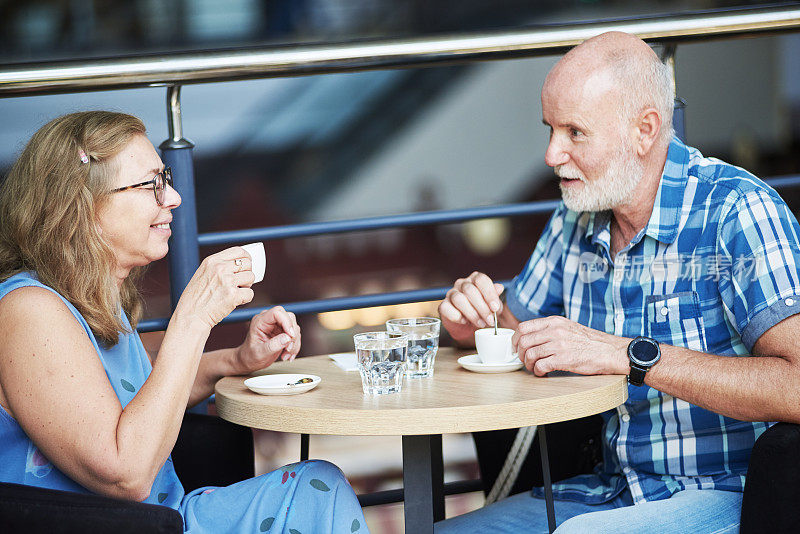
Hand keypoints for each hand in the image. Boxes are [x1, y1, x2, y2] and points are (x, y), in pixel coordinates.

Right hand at [175, 247, 254, 329]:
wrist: (190, 316)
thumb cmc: (194, 299)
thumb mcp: (202, 274)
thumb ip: (218, 267)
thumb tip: (238, 264)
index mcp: (212, 261)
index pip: (238, 251)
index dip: (246, 257)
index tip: (247, 263)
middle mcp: (220, 268)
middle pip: (247, 263)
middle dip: (246, 273)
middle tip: (240, 282)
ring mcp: (227, 281)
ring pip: (251, 277)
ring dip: (247, 286)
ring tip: (236, 292)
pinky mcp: (233, 295)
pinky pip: (250, 293)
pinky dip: (245, 299)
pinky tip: (235, 301)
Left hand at [234, 306, 300, 372]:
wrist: (249, 361)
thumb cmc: (250, 356)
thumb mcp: (260, 353)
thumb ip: (273, 345)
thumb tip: (287, 338)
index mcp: (260, 322)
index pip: (277, 312)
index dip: (287, 322)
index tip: (290, 336)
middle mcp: (269, 321)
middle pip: (289, 318)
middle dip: (292, 334)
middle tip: (288, 348)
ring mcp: (277, 326)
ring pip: (294, 327)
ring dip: (294, 342)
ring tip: (286, 354)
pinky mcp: (283, 332)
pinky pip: (295, 335)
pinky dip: (295, 346)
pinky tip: (288, 354)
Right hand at [438, 272, 504, 343]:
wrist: (468, 324)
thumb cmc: (482, 311)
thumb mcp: (493, 305)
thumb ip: (495, 297)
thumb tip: (499, 288)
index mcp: (475, 279)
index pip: (481, 279)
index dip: (489, 294)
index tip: (495, 308)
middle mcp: (462, 284)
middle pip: (470, 290)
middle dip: (482, 308)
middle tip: (489, 320)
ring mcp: (451, 293)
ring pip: (458, 299)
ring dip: (472, 314)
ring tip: (480, 323)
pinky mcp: (443, 305)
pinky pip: (447, 308)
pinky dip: (457, 317)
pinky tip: (465, 321)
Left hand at [513, 316, 628, 376]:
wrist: (610, 351)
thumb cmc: (590, 342)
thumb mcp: (568, 327)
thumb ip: (550, 330)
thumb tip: (530, 338)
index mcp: (554, 322)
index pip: (523, 327)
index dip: (515, 339)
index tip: (516, 347)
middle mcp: (555, 331)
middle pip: (523, 341)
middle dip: (520, 354)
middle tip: (525, 360)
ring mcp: (559, 345)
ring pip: (530, 355)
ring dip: (528, 365)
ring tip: (534, 368)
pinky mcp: (564, 359)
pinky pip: (540, 366)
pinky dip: (538, 372)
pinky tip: (542, 373)